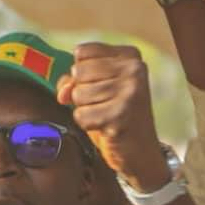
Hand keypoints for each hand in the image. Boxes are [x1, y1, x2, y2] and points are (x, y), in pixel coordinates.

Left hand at [59, 43, 163, 187]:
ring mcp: (130, 91)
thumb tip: (63, 93)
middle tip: (104, 104)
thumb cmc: (115, 115)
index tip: (99, 86)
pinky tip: (106, 127)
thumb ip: (74, 80)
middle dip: (82, 93)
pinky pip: (82, 115)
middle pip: (77, 72)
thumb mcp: (97, 88)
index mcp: (130, 56)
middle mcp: (134, 69)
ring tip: (106, 115)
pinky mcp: (121, 114)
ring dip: (86, 110)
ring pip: (78, 94)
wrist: (141, 151)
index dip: (80, 73)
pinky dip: (88, 124)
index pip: (81, 52)